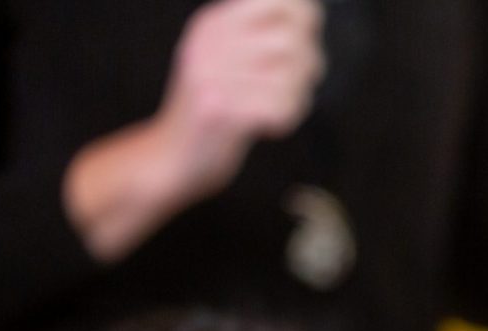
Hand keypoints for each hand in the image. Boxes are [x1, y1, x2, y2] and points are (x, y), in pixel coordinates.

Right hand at [64, 0, 322, 260]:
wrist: (173, 157)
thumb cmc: (218, 107)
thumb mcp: (230, 57)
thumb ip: (265, 33)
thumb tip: (314, 9)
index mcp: (214, 23)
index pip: (281, 0)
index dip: (305, 16)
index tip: (303, 38)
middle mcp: (209, 42)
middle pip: (294, 40)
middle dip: (308, 65)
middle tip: (294, 83)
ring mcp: (210, 75)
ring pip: (292, 75)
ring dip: (297, 96)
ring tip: (276, 106)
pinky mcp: (218, 111)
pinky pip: (282, 106)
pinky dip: (285, 120)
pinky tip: (267, 126)